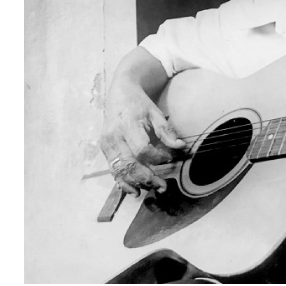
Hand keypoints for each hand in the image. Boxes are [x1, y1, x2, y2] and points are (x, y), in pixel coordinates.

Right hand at [99, 79, 186, 195]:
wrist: (119, 95)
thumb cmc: (139, 104)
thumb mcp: (155, 113)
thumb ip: (166, 131)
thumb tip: (180, 146)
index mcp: (127, 125)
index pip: (142, 149)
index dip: (157, 158)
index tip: (169, 159)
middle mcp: (114, 137)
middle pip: (129, 164)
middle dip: (147, 178)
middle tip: (163, 186)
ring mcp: (107, 145)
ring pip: (119, 171)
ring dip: (135, 183)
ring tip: (152, 189)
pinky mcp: (105, 151)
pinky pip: (113, 171)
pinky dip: (123, 183)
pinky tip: (135, 190)